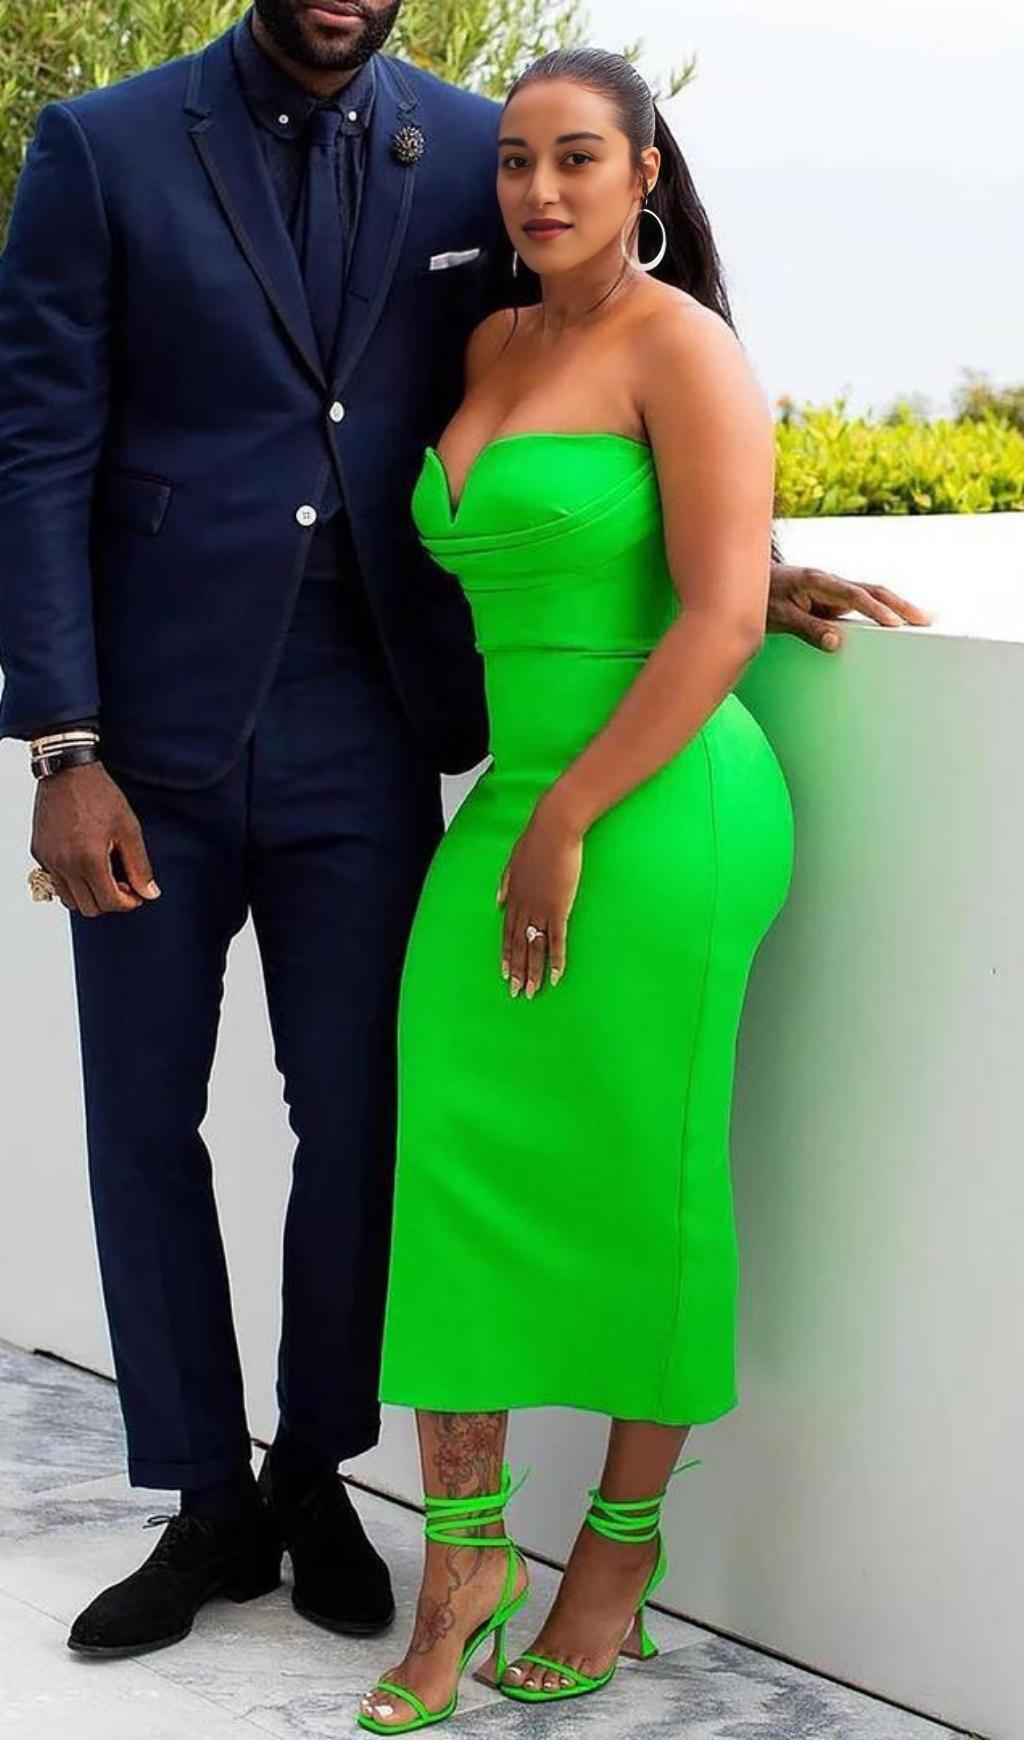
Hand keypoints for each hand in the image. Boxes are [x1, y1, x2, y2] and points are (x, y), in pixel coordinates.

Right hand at [31, 762, 160, 916]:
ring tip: (103, 875)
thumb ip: (139, 866)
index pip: (108, 902)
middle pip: (88, 908)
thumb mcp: (128, 829)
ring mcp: (48, 859)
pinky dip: (72, 882)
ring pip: (68, 900)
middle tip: (122, 884)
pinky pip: (55, 881)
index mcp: (88, 859)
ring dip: (88, 895)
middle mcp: (64, 864)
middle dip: (109, 902)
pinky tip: (86, 864)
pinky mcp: (39, 852)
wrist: (68, 771)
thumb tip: (150, 894)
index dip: (127, 903)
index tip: (137, 893)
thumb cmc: (100, 795)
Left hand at [497, 804, 582, 997]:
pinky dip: (555, 959)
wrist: (553, 829)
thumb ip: (504, 883)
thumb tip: (496, 901)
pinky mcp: (558, 907)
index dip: (506, 954)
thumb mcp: (512, 862)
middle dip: (517, 970)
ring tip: (533, 992)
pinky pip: (556, 940)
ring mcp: (540, 909)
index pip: (507, 932)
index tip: (505, 972)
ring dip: (533, 971)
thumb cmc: (535, 841)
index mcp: (513, 897)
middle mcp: (523, 907)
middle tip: (516, 993)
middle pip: (518, 945)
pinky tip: (555, 976)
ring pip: (534, 948)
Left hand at [768, 561, 931, 650]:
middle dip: (901, 605)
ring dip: (897, 607)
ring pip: (872, 596)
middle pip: (873, 591)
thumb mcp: (779, 617)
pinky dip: (882, 611)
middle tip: (926, 619)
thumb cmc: (762, 597)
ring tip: (924, 620)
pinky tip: (898, 622)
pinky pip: (862, 604)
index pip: (853, 595)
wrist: (748, 580)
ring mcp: (834, 590)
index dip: (875, 610)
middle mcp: (830, 582)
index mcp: (817, 580)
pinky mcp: (834, 599)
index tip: (895, 624)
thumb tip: (837, 643)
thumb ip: (807, 628)